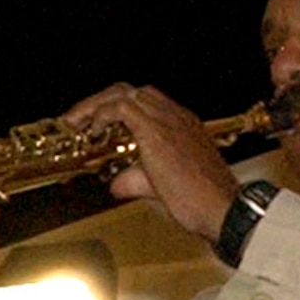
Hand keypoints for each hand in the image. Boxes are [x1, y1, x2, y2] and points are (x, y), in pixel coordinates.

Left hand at [61, 84, 237, 242]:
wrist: (223, 208)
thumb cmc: (200, 202)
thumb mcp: (160, 187)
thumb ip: (135, 180)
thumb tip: (115, 184)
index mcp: (179, 123)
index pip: (142, 101)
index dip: (114, 108)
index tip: (94, 125)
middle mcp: (174, 115)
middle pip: (129, 90)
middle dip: (98, 101)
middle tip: (77, 121)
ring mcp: (167, 120)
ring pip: (122, 93)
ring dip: (93, 106)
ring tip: (75, 124)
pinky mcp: (157, 132)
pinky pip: (121, 109)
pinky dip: (101, 116)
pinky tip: (92, 133)